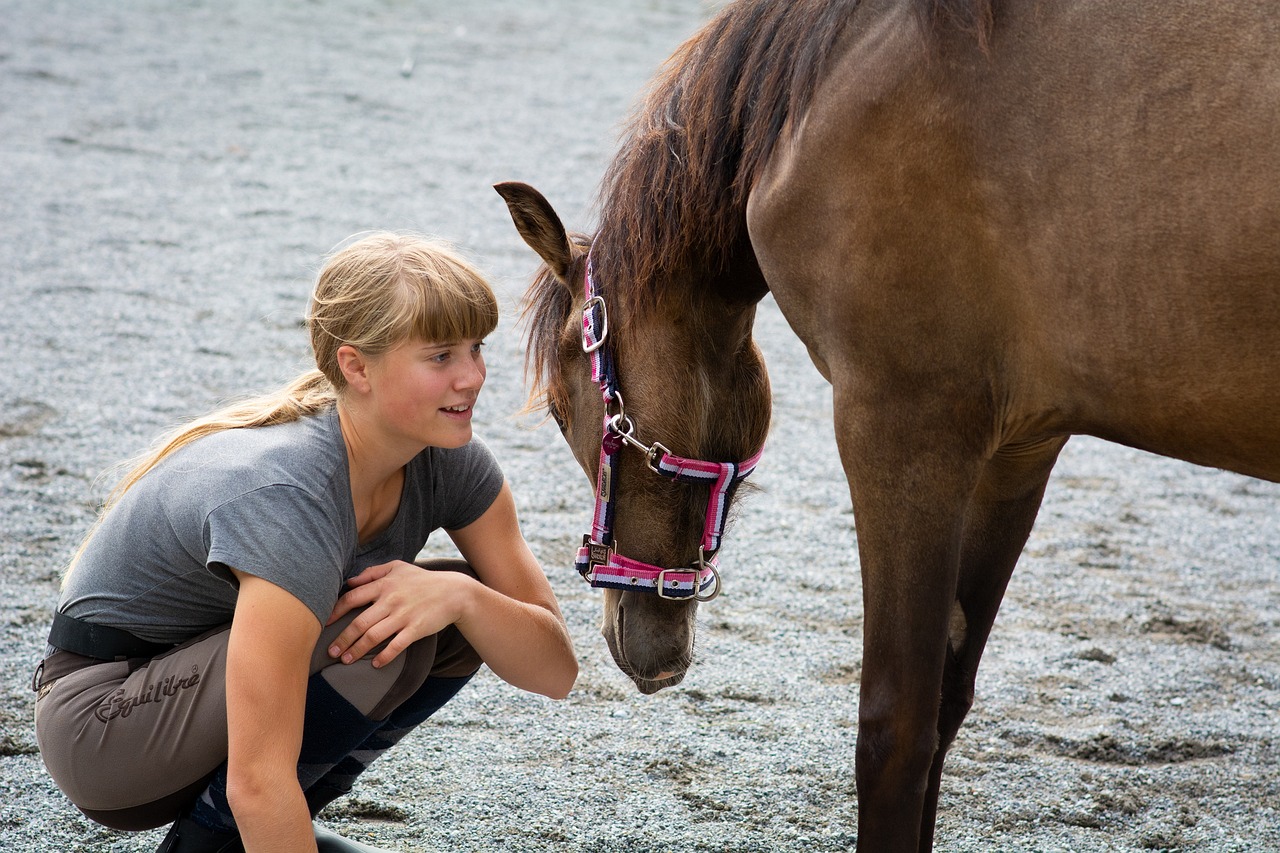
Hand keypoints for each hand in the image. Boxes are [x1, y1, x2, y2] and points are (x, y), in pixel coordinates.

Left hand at [325, 561, 472, 667]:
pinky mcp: (416, 629)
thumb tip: (350, 581)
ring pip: (374, 636)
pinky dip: (384, 657)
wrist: (454, 592)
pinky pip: (396, 646)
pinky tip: (376, 664)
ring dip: (357, 650)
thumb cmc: (423, 580)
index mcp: (384, 584)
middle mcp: (391, 600)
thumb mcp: (398, 568)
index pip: (352, 598)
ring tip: (346, 661)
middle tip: (331, 653)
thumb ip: (373, 572)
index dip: (335, 612)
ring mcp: (404, 615)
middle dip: (342, 640)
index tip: (323, 624)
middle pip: (359, 623)